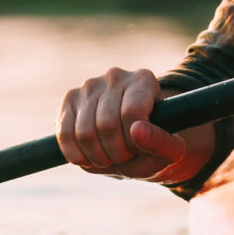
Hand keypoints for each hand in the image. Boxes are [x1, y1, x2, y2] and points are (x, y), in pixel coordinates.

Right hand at [57, 67, 214, 183]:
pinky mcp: (70, 99)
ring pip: (84, 132)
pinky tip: (89, 159)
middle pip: (106, 125)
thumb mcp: (168, 153)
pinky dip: (76, 155)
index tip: (139, 149)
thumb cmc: (151, 147)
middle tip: (124, 157)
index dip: (133, 142)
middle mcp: (115, 76)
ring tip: (109, 158)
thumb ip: (162, 143)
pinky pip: (64, 134)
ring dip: (97, 157)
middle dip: (116, 153)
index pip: (131, 113)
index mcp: (144, 80)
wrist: (129, 145)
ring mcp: (89, 86)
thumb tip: (137, 130)